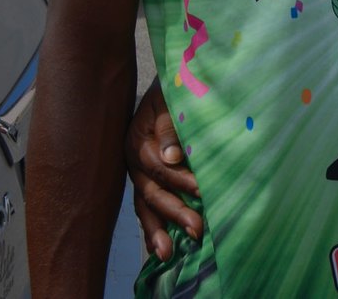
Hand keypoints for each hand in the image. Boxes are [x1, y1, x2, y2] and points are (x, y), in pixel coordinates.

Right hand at [124, 80, 202, 259]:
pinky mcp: (146, 179)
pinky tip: (162, 247)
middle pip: (151, 192)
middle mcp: (134, 160)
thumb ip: (170, 126)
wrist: (165, 83)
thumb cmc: (172, 89)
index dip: (181, 179)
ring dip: (157, 229)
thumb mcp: (170, 98)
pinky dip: (155, 226)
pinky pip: (147, 206)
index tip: (204, 191)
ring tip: (167, 254)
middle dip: (174, 212)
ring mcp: (138, 172)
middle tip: (197, 230)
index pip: (158, 166)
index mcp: (138, 140)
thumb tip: (173, 157)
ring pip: (145, 205)